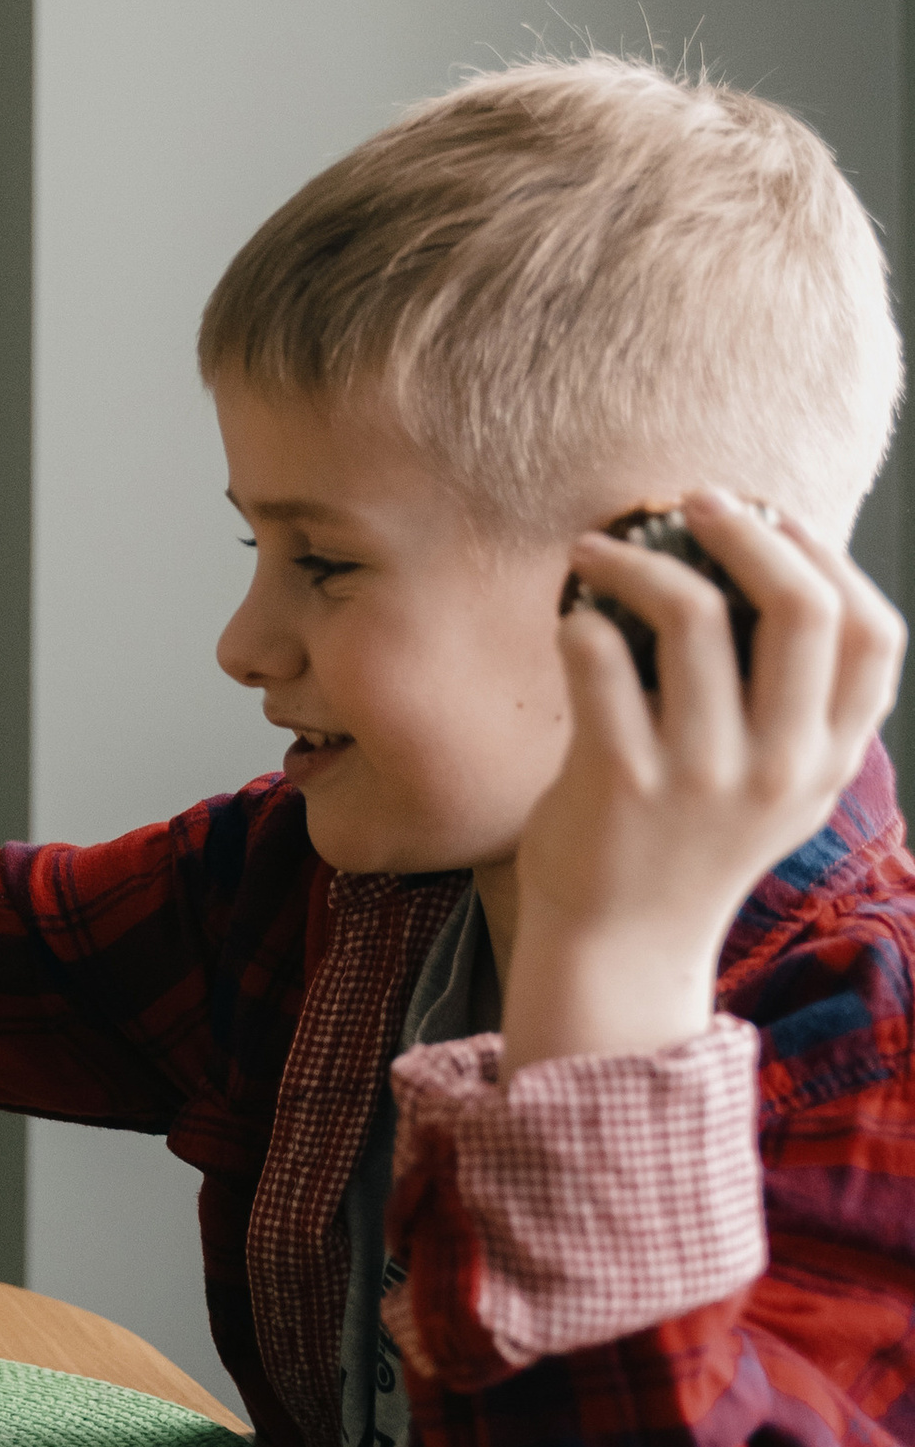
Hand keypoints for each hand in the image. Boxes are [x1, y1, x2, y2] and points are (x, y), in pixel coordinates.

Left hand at [501, 489, 903, 1076]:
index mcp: (828, 757)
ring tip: (595, 551)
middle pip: (800, 607)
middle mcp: (781, 767)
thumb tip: (776, 563)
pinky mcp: (622, 784)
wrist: (622, 945)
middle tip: (689, 502)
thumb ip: (798, 703)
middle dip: (744, 529)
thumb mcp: (781, 784)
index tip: (770, 516)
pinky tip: (572, 621)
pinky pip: (601, 661)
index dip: (825, 555)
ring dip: (637, 560)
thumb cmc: (692, 840)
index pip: (873, 633)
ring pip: (692, 616)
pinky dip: (581, 622)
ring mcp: (703, 777)